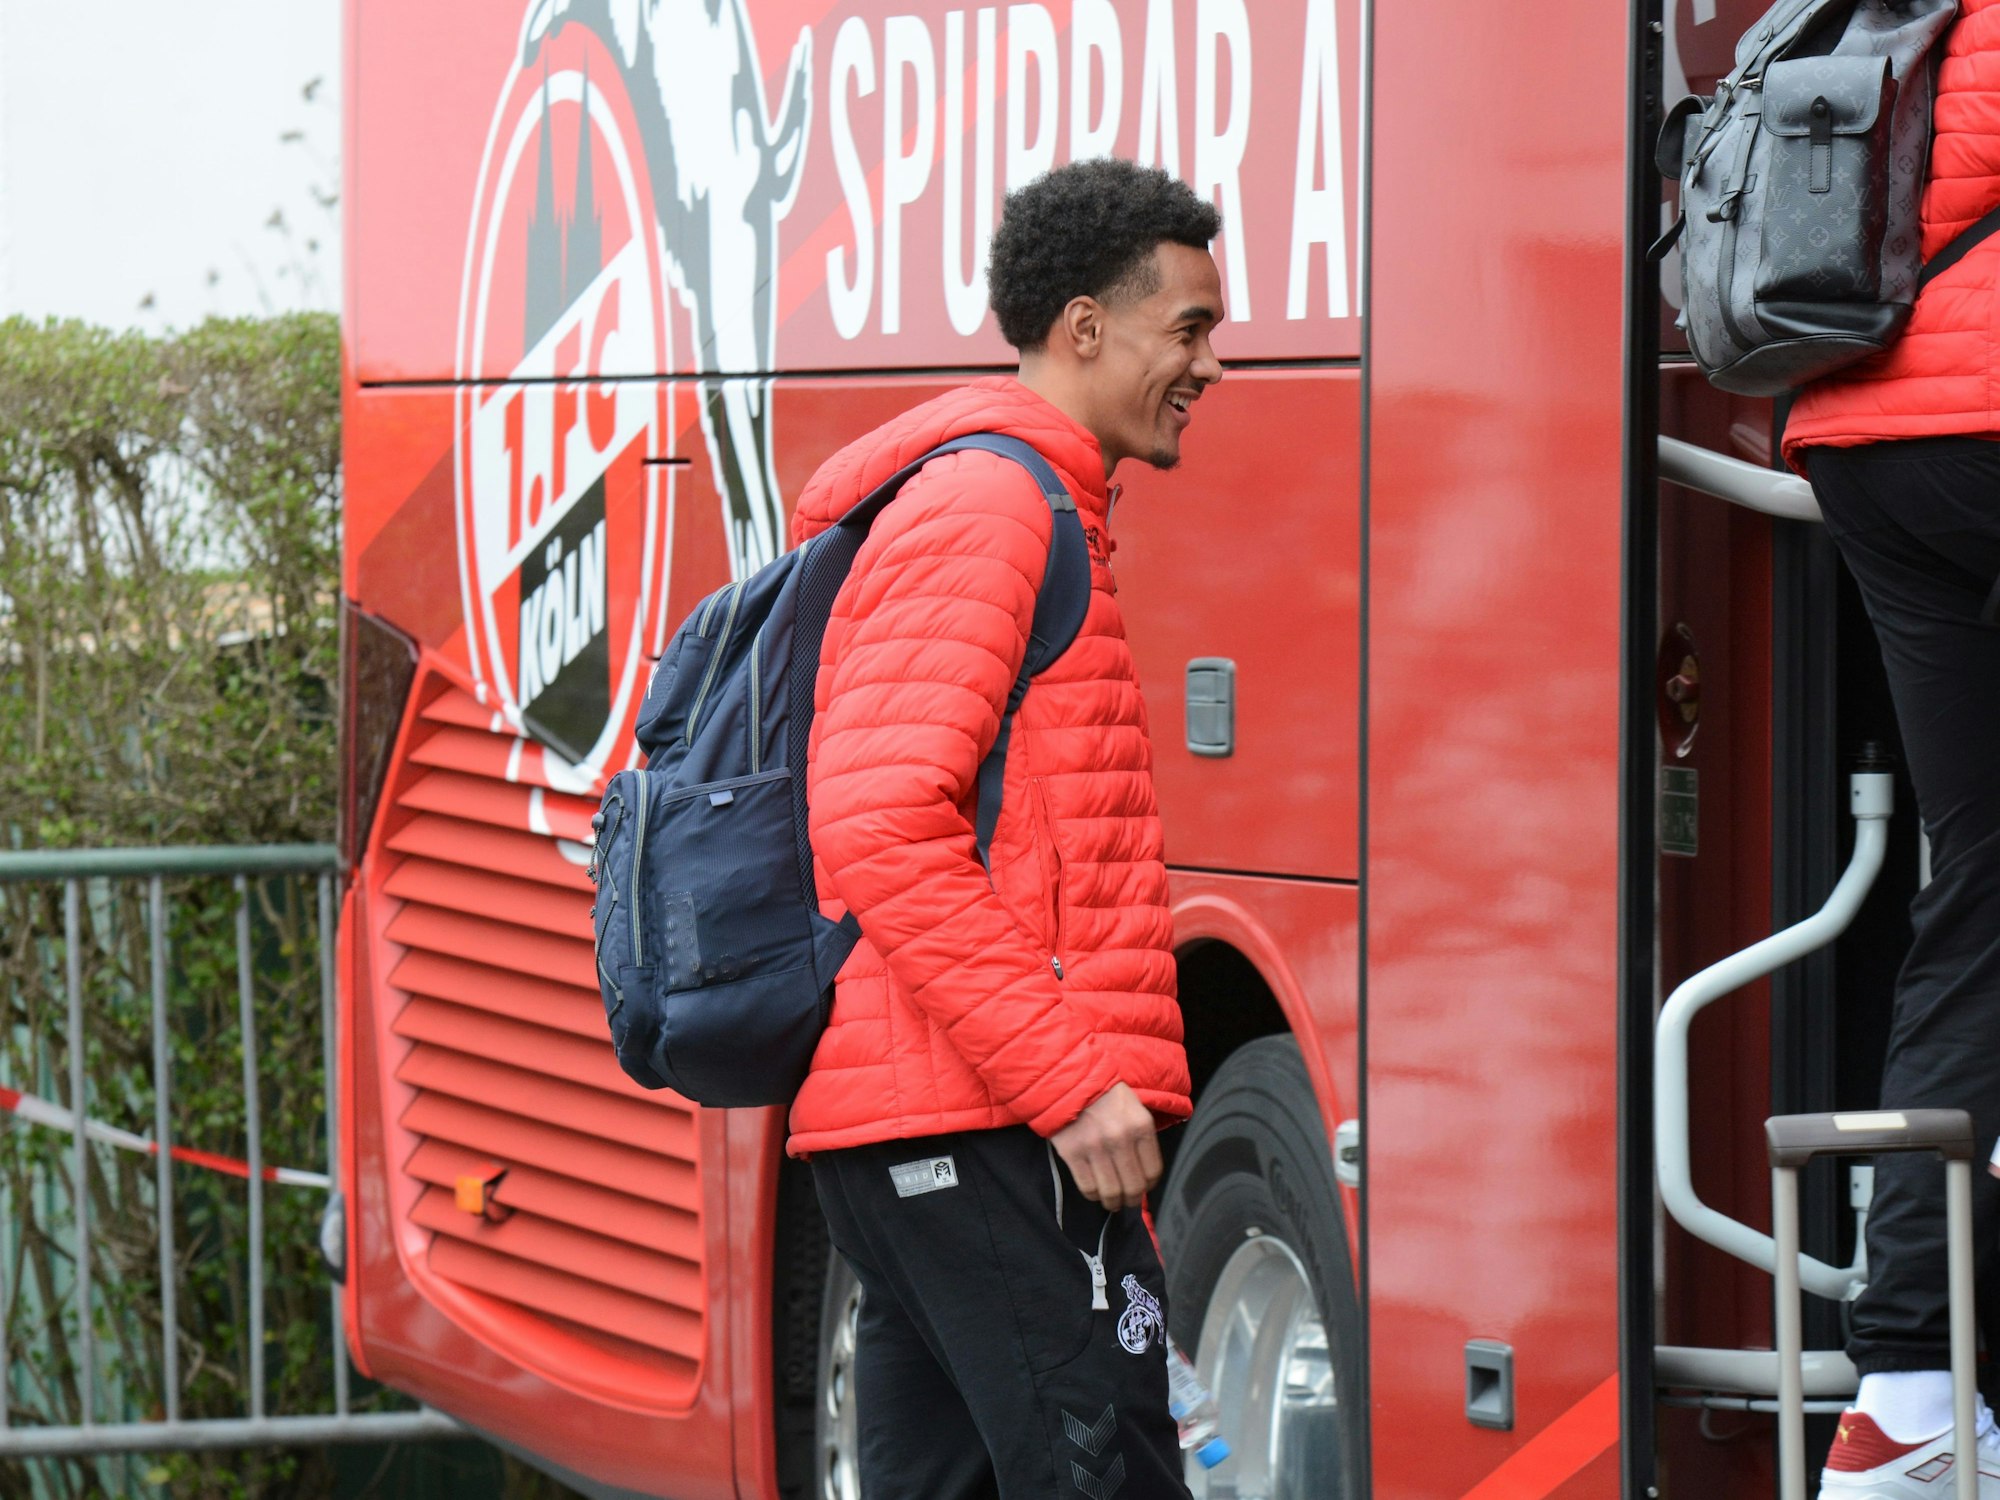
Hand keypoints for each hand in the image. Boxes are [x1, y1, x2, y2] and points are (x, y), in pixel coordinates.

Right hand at [1050, 1083, 1162, 1211]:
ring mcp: (1095, 1147)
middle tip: (1128, 1201)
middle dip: (1132, 1199)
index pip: (1153, 1171)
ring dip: (1113, 1202)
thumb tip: (1144, 1172)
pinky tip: (1094, 1191)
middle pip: (1134, 1187)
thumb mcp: (1134, 1107)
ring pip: (1111, 1192)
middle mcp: (1121, 1138)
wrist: (1069, 1081)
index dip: (1149, 1186)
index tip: (1143, 1187)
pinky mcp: (1072, 1153)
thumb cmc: (1105, 1094)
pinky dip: (1093, 1195)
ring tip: (1111, 1202)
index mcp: (1141, 1126)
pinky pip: (1088, 1187)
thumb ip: (1141, 1137)